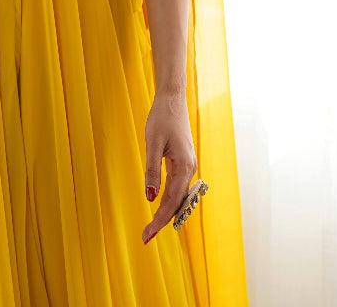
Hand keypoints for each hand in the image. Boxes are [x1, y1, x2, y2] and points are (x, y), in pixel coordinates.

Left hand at [142, 91, 197, 244]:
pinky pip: (177, 186)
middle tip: (146, 236)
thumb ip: (152, 171)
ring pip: (178, 196)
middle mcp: (190, 168)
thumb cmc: (161, 118)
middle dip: (162, 220)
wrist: (172, 99)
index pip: (171, 201)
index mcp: (184, 166)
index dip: (159, 219)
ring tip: (152, 227)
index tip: (147, 235)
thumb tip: (150, 197)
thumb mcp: (153, 144)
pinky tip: (160, 205)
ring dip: (166, 211)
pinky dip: (169, 199)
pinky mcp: (183, 161)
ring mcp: (188, 165)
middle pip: (177, 202)